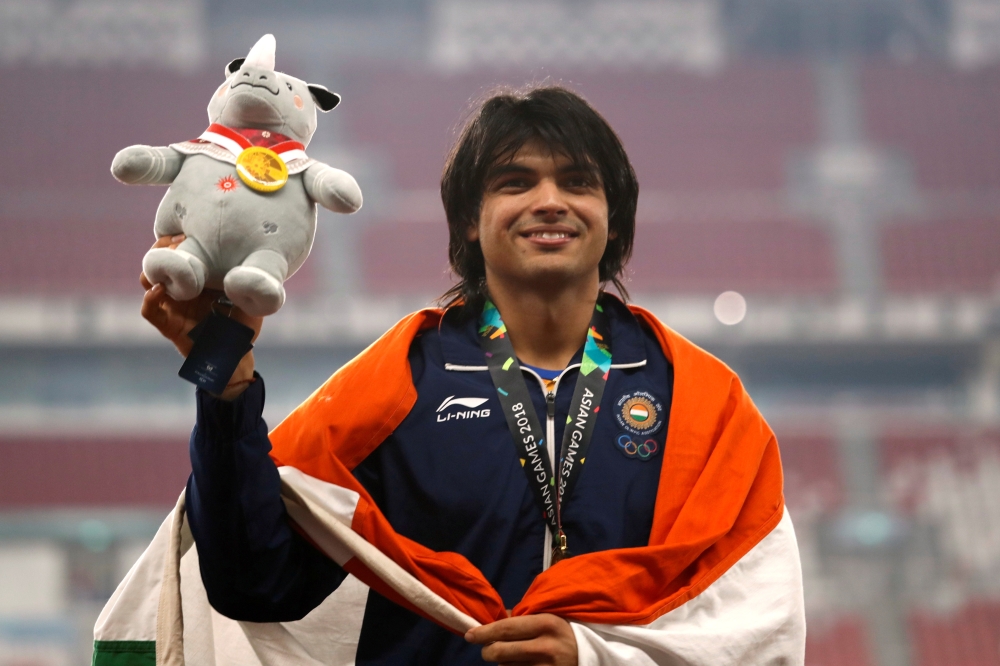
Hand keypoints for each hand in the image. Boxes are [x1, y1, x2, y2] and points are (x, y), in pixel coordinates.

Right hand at [140, 234, 262, 398]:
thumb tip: (246, 251)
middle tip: (176, 239)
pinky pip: (150, 311)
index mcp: (195, 279)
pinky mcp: (168, 325)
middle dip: (161, 247)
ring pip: (148, 282)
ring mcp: (172, 307)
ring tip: (169, 261)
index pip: (175, 252)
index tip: (186, 230)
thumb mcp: (245, 293)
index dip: (175, 239)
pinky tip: (159, 289)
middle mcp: (180, 290)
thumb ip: (240, 275)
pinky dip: (149, 300)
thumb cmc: (243, 324)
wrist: (238, 356)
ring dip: (153, 269)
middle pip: (157, 261)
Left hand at [465, 614, 577, 665]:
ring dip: (504, 664)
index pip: (506, 628)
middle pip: (501, 652)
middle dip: (488, 651)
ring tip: (516, 658)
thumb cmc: (565, 631)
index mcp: (546, 624)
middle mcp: (545, 647)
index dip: (484, 632)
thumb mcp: (548, 617)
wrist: (593, 655)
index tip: (469, 635)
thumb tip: (494, 621)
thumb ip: (522, 617)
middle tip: (488, 649)